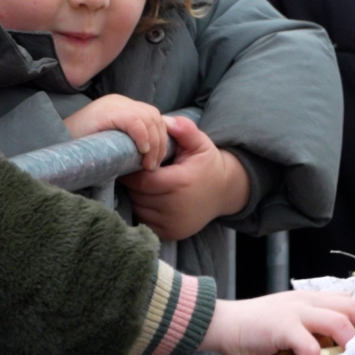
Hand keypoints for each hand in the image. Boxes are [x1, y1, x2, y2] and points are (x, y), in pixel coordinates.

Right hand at [63, 94, 170, 170]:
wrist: (54, 145)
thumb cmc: (80, 150)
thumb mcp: (109, 143)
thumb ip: (127, 141)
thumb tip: (151, 154)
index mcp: (121, 106)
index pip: (152, 116)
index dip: (161, 137)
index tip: (157, 159)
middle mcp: (119, 101)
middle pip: (154, 117)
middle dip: (160, 142)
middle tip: (154, 165)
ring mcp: (113, 104)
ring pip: (149, 119)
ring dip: (154, 144)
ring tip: (148, 165)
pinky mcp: (108, 111)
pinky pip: (135, 122)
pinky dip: (143, 137)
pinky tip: (142, 152)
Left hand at [122, 116, 248, 241]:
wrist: (224, 191)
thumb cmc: (207, 164)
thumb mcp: (200, 143)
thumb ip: (184, 129)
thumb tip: (165, 120)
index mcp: (180, 182)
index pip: (141, 180)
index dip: (131, 171)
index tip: (130, 162)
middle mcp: (175, 207)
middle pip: (137, 195)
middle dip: (132, 183)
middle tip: (133, 171)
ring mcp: (173, 223)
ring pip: (139, 209)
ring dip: (136, 197)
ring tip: (142, 184)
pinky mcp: (171, 234)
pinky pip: (145, 222)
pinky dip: (144, 210)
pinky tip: (150, 198)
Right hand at [201, 290, 354, 354]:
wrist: (222, 323)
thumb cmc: (254, 326)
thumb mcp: (287, 317)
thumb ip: (308, 325)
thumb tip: (331, 347)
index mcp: (310, 298)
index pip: (350, 301)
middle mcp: (308, 301)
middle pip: (353, 309)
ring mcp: (296, 312)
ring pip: (339, 324)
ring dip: (340, 348)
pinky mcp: (283, 328)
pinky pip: (310, 347)